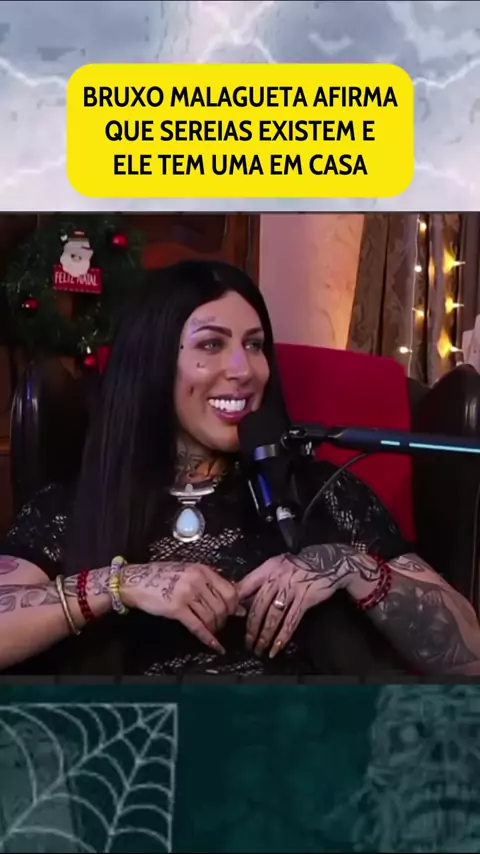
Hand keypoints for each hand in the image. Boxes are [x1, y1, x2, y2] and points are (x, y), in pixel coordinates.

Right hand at [120, 562, 244, 653]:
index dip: (233, 605)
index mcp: (202, 570)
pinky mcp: (176, 608)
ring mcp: (186, 594)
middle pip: (222, 606)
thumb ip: (209, 584)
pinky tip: (213, 645)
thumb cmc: (161, 577)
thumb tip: (233, 602)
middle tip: (219, 624)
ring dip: (214, 628)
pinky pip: (197, 626)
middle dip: (223, 619)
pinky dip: (207, 638)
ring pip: (211, 617)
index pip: (230, 590)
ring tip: (210, 630)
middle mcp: (197, 580)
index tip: (232, 612)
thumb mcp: (188, 572)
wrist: (136, 581)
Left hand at [236, 544, 365, 657]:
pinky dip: (282, 637)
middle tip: (246, 642)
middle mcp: (277, 580)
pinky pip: (290, 622)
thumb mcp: (276, 566)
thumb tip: (243, 601)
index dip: (235, 604)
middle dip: (250, 628)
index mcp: (267, 570)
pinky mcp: (304, 600)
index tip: (228, 618)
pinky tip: (276, 648)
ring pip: (273, 617)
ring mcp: (291, 590)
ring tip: (259, 649)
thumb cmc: (298, 566)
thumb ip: (260, 581)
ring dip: (264, 636)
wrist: (327, 563)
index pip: (245, 587)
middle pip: (258, 607)